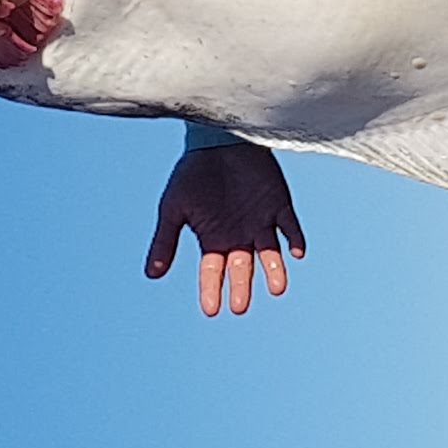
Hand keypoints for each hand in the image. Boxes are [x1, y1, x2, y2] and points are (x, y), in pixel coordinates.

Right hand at [146, 140, 304, 317]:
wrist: (218, 137)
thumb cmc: (193, 172)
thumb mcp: (173, 207)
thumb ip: (165, 240)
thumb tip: (151, 275)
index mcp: (214, 239)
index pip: (212, 272)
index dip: (211, 290)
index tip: (211, 310)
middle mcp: (239, 236)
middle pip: (242, 268)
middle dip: (242, 287)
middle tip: (240, 306)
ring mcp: (260, 222)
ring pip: (270, 253)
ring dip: (275, 270)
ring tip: (277, 288)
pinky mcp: (279, 204)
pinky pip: (290, 226)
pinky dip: (294, 238)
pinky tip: (296, 252)